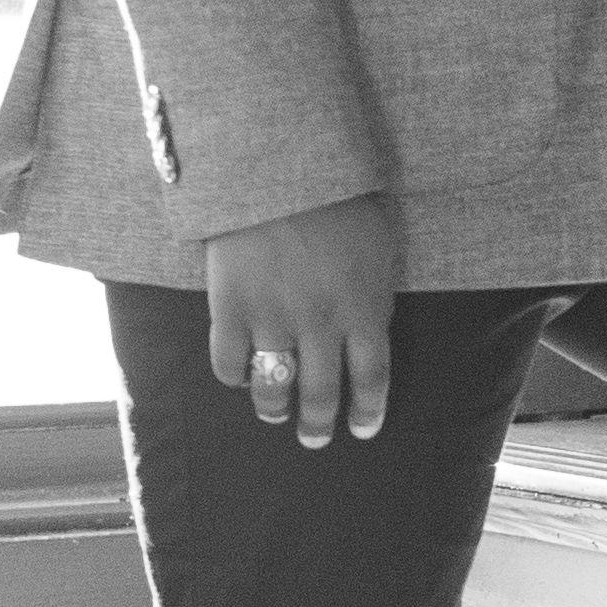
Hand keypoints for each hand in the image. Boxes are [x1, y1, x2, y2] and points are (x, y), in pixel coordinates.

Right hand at [205, 192, 397, 448]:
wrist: (277, 167)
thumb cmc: (339, 195)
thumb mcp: (378, 241)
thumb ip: (374, 287)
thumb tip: (373, 321)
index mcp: (365, 308)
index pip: (372, 377)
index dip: (369, 410)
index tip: (363, 429)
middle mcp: (321, 324)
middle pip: (322, 393)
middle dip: (319, 424)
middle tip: (315, 439)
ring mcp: (273, 319)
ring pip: (274, 386)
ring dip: (275, 409)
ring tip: (275, 415)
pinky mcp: (230, 308)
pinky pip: (229, 361)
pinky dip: (233, 377)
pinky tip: (238, 378)